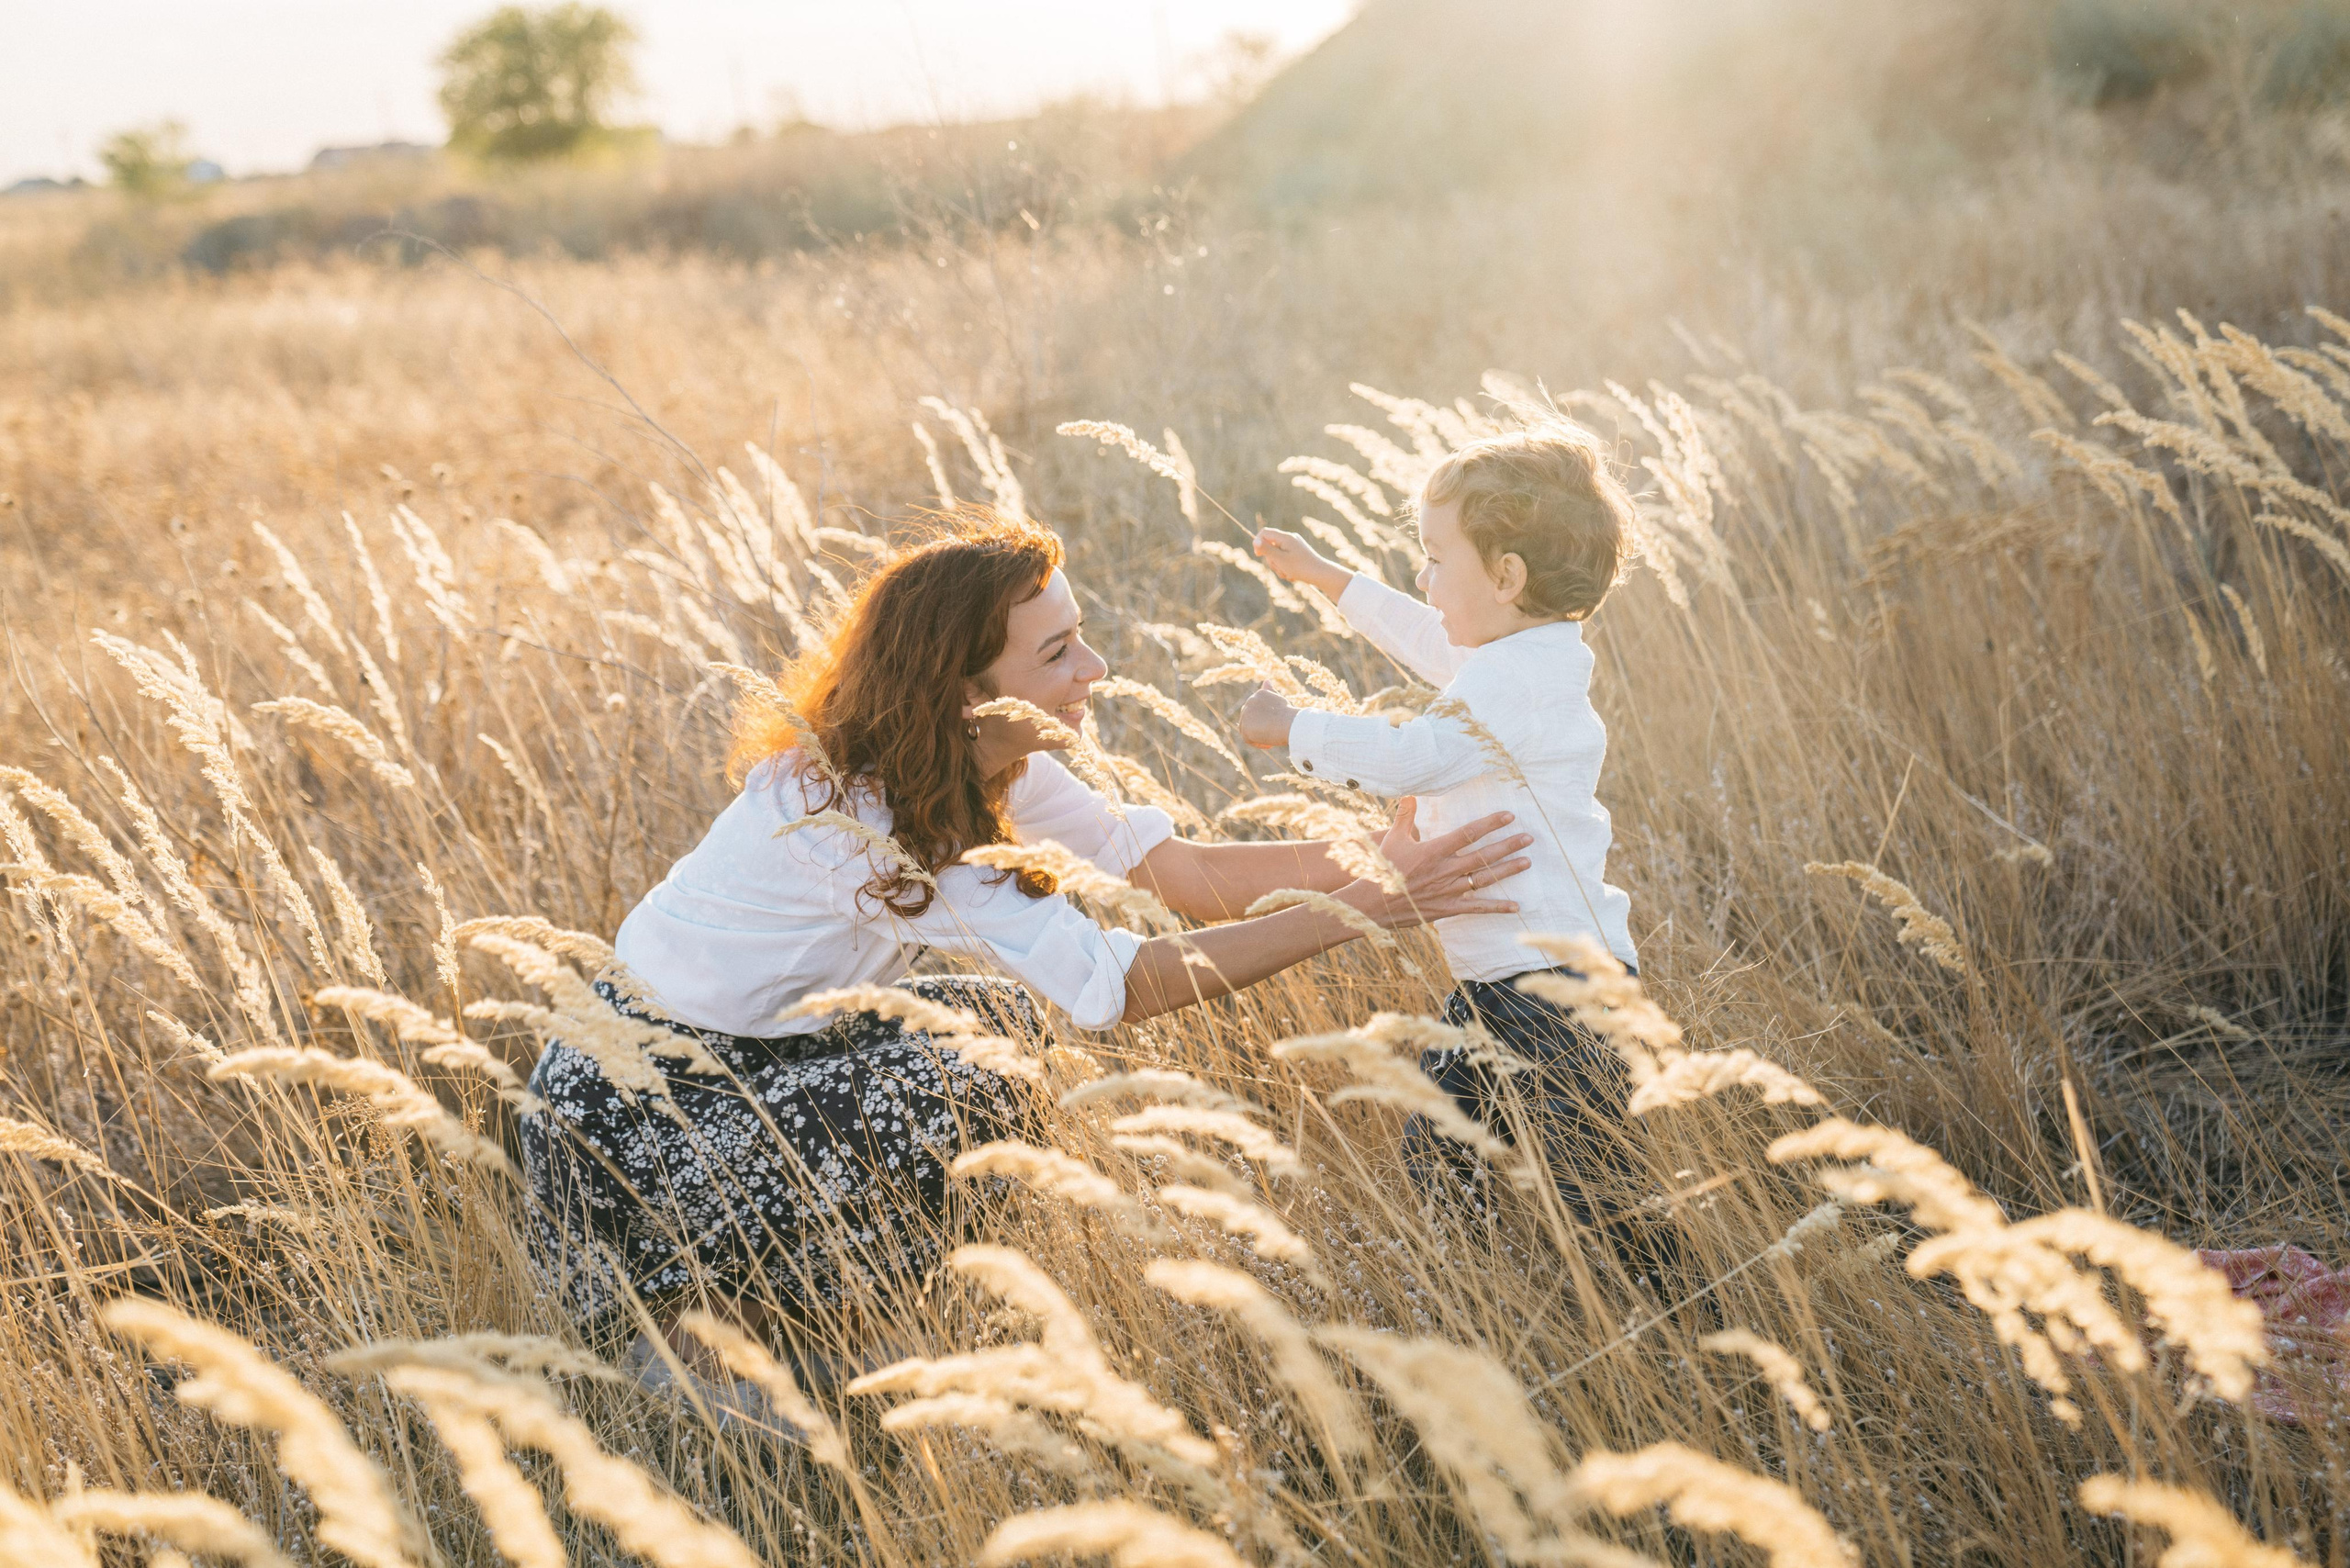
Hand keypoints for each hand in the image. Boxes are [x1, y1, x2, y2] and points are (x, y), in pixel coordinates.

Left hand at [1237, 684, 1297, 748]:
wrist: (1289, 723)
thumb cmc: (1289, 714)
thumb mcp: (1280, 700)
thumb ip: (1271, 692)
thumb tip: (1266, 680)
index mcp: (1259, 694)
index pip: (1258, 710)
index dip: (1266, 719)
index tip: (1277, 724)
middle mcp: (1250, 701)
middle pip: (1250, 719)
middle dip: (1260, 727)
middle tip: (1274, 733)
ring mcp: (1246, 714)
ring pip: (1248, 729)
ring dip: (1259, 736)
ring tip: (1273, 738)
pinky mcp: (1244, 728)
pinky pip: (1248, 739)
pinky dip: (1259, 743)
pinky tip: (1270, 743)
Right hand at [1253, 527, 1350, 597]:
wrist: (1321, 574)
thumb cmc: (1300, 567)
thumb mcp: (1280, 559)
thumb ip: (1266, 549)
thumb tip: (1255, 541)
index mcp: (1285, 537)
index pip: (1265, 533)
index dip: (1258, 543)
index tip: (1258, 555)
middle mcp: (1290, 538)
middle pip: (1270, 546)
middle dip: (1271, 559)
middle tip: (1280, 568)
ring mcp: (1294, 545)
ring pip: (1277, 554)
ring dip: (1279, 566)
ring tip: (1288, 574)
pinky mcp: (1297, 553)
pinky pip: (1285, 559)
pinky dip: (1285, 567)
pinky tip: (1292, 575)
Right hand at [1349, 799, 1530, 928]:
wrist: (1372, 904)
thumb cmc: (1382, 869)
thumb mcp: (1392, 838)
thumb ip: (1405, 815)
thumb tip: (1411, 792)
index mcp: (1434, 850)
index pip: (1468, 833)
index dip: (1491, 823)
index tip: (1509, 816)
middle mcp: (1445, 870)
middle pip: (1483, 855)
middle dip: (1508, 845)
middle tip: (1529, 838)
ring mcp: (1448, 890)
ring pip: (1484, 879)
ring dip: (1507, 870)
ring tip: (1527, 862)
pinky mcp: (1447, 909)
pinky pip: (1476, 908)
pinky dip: (1497, 907)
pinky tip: (1516, 906)